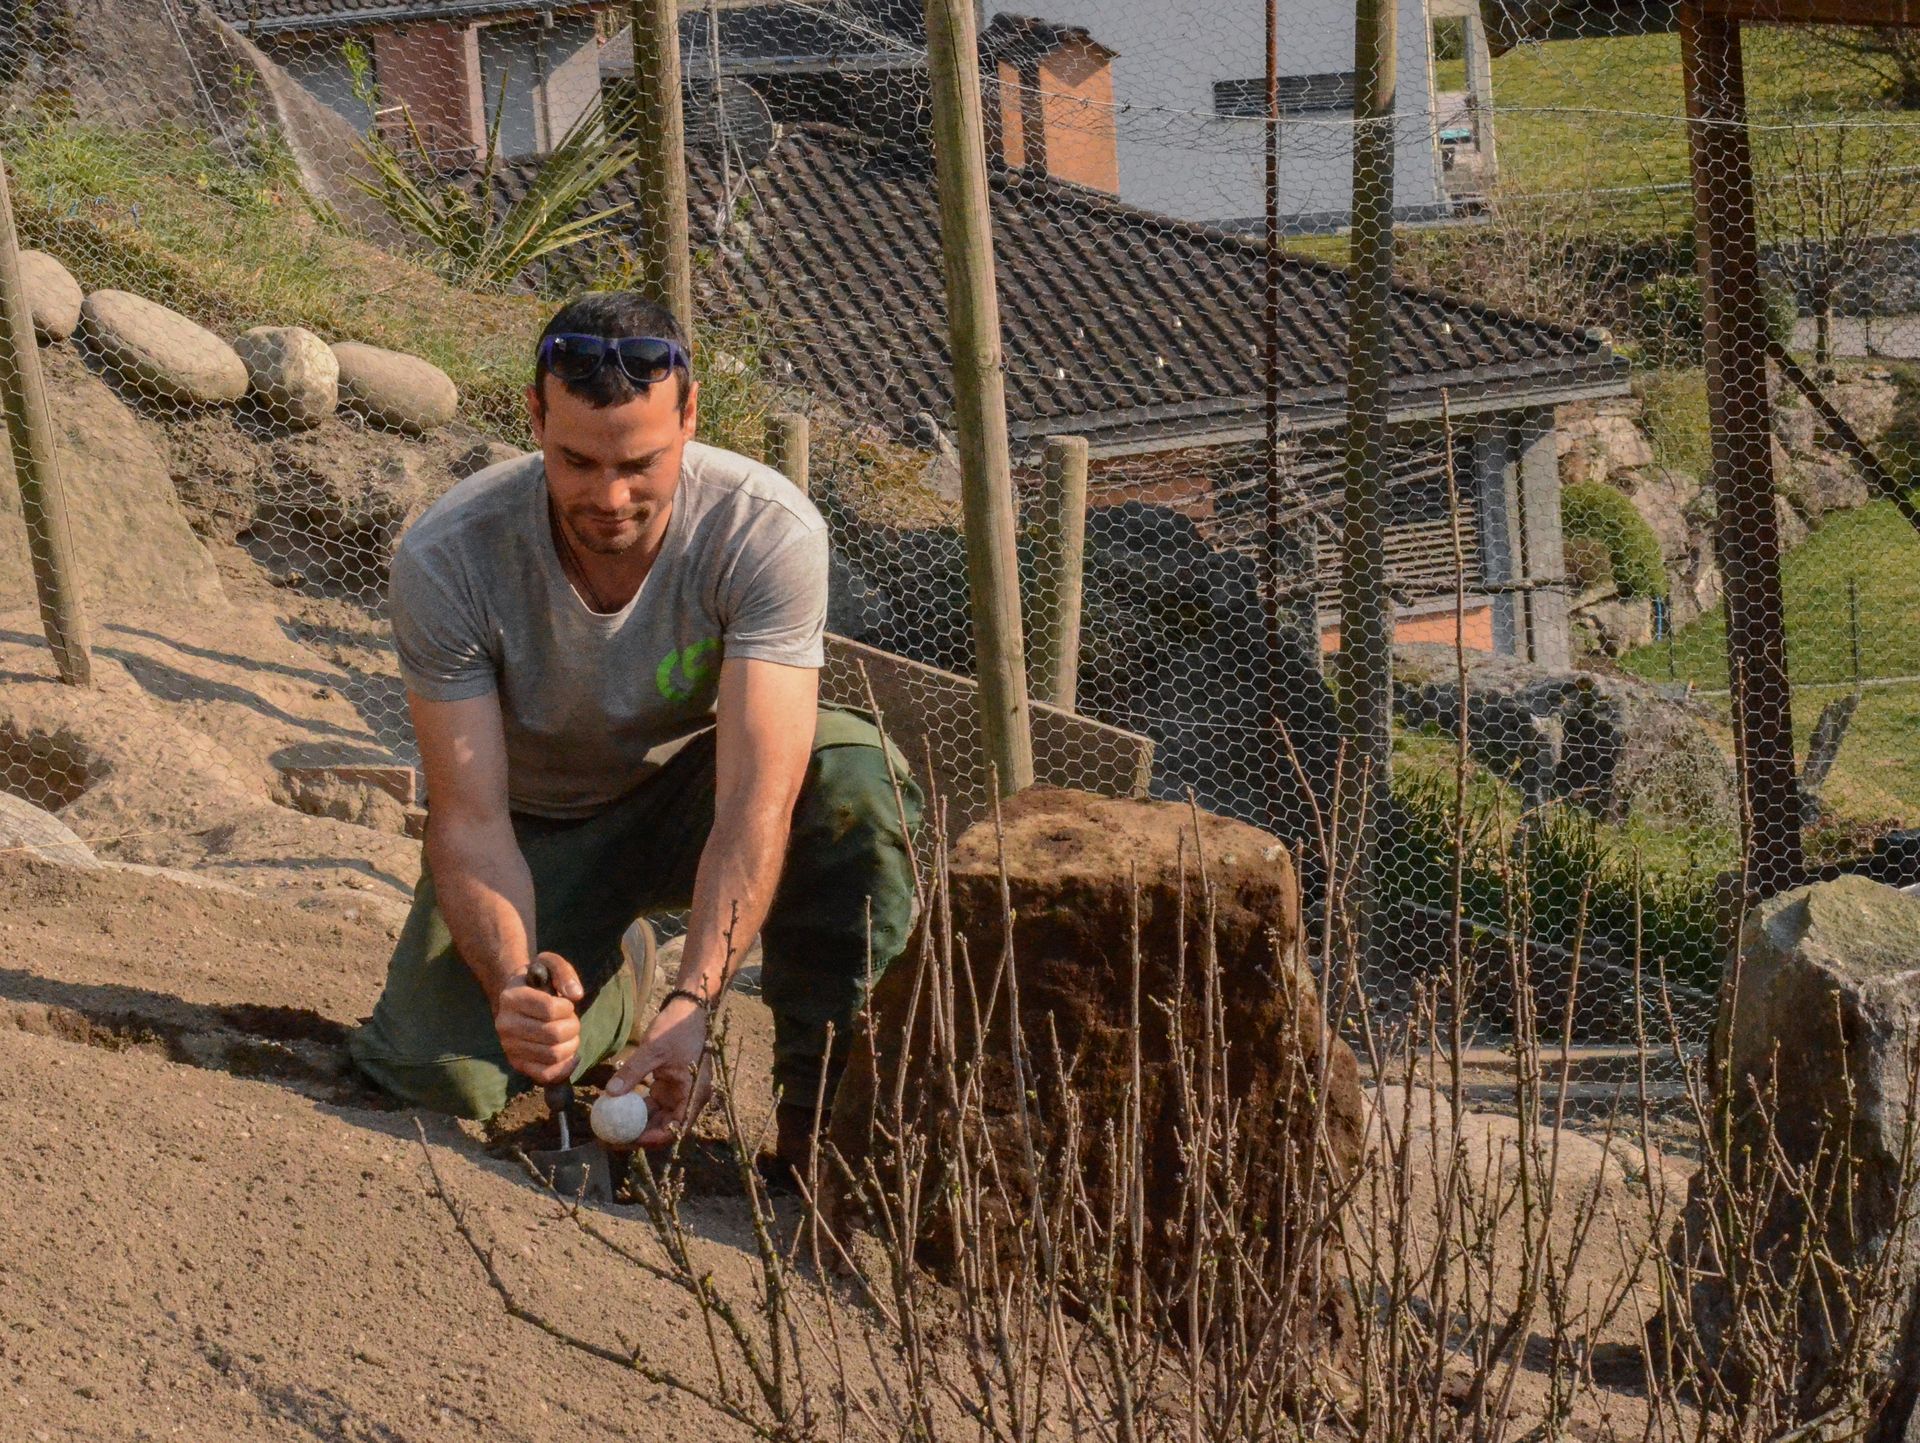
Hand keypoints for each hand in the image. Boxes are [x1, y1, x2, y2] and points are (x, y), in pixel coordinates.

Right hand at [493, 950, 582, 1084]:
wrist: (515, 999)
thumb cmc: (537, 981)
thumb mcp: (549, 963)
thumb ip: (563, 972)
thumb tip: (576, 995)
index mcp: (512, 998)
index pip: (549, 1009)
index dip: (567, 1007)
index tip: (566, 1003)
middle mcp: (505, 1024)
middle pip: (553, 1034)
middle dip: (573, 1027)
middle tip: (571, 1020)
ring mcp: (509, 1046)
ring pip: (552, 1055)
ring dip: (571, 1046)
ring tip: (569, 1035)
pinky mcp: (517, 1063)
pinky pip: (545, 1075)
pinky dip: (564, 1068)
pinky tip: (570, 1055)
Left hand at [604, 995, 710, 1147]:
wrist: (688, 1009)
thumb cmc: (676, 1029)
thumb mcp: (653, 1050)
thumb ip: (633, 1072)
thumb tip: (610, 1093)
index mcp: (692, 1094)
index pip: (674, 1128)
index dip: (652, 1138)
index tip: (626, 1140)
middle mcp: (688, 1098)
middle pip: (664, 1127)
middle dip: (639, 1135)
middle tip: (612, 1139)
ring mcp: (679, 1093)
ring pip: (657, 1117)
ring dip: (636, 1123)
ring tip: (610, 1128)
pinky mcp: (669, 1086)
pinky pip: (653, 1104)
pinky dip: (636, 1108)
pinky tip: (617, 1109)